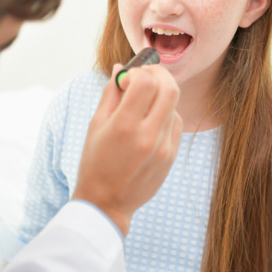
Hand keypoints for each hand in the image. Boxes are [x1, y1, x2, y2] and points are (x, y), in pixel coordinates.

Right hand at [71, 63, 182, 235]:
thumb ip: (110, 94)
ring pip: (174, 104)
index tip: (127, 78)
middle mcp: (148, 136)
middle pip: (170, 88)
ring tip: (143, 101)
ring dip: (160, 93)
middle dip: (158, 74)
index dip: (138, 72)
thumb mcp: (95, 126)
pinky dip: (166, 112)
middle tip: (145, 75)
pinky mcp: (172, 156)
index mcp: (124, 126)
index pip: (146, 82)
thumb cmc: (95, 163)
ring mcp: (164, 147)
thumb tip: (120, 68)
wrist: (107, 203)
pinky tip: (151, 118)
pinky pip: (177, 122)